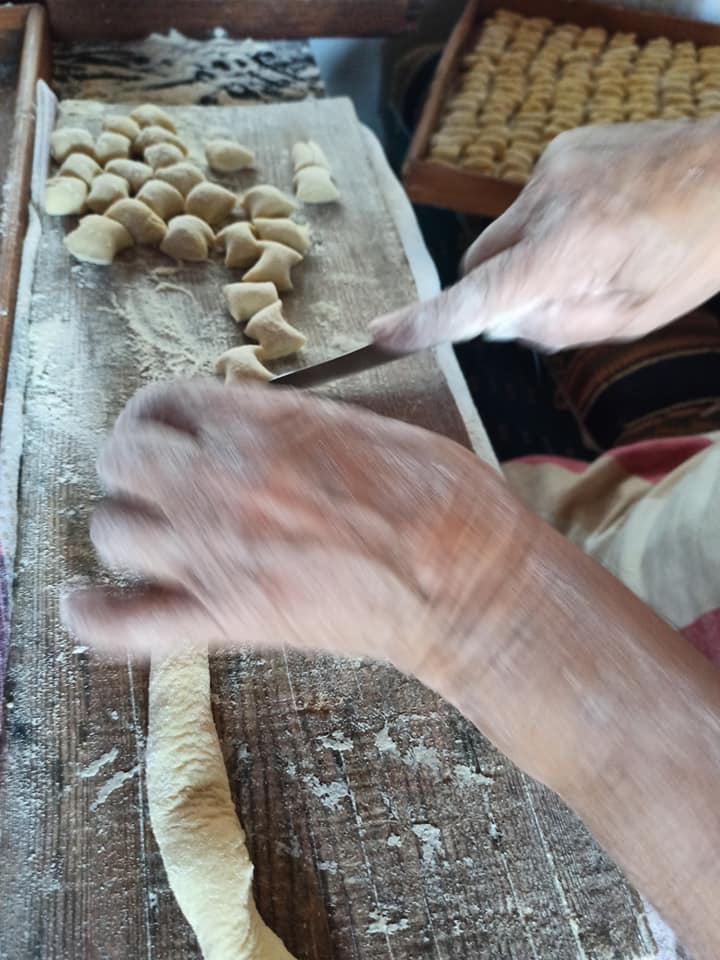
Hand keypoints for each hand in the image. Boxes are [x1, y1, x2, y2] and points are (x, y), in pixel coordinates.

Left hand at [61, 379, 534, 670]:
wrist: (468, 584)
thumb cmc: (442, 500)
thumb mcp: (368, 427)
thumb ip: (292, 423)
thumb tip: (253, 422)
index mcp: (264, 425)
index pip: (165, 400)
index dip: (160, 413)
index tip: (172, 429)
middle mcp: (225, 481)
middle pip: (121, 458)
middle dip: (133, 462)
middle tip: (158, 477)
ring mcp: (218, 554)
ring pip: (111, 530)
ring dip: (124, 527)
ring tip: (149, 533)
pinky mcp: (229, 619)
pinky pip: (122, 625)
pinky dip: (93, 614)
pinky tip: (85, 601)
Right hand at [371, 118, 719, 350]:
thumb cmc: (697, 252)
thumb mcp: (633, 317)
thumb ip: (556, 327)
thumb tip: (496, 323)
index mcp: (573, 248)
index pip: (482, 295)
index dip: (429, 320)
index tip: (384, 336)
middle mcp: (550, 200)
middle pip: (480, 262)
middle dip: (497, 289)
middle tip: (553, 297)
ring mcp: (551, 167)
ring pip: (502, 233)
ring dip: (526, 254)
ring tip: (591, 251)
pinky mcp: (559, 149)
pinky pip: (527, 202)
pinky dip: (545, 223)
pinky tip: (595, 221)